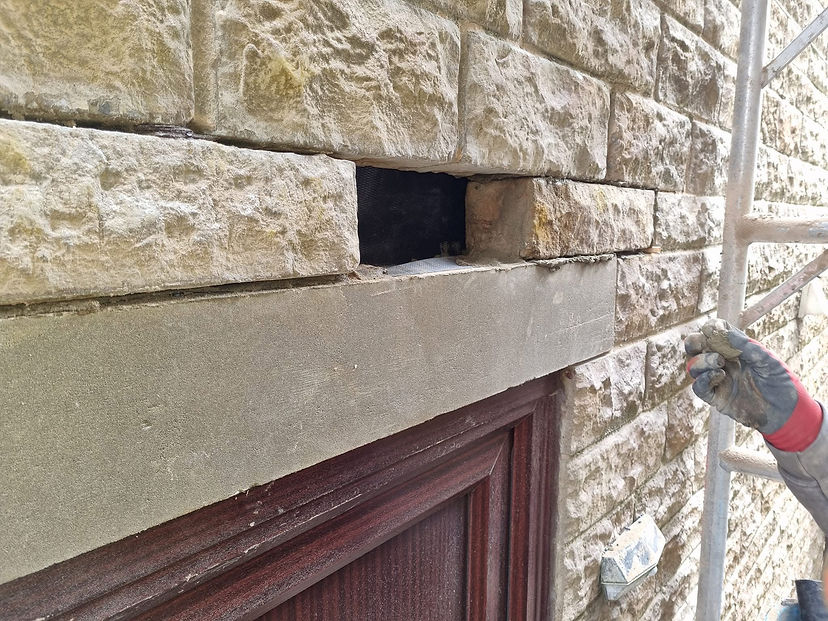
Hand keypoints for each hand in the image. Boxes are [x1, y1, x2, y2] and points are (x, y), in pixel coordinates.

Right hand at [684, 319, 814, 436]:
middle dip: (693, 342)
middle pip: (696, 348)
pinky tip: (719, 376)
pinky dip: (704, 379)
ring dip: (702, 361)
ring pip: (694, 366)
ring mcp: (717, 379)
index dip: (710, 328)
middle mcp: (722, 362)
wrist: (785, 410)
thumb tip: (720, 330)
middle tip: (701, 343)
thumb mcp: (765, 358)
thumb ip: (743, 344)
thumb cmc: (779, 381)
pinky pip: (698, 387)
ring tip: (719, 362)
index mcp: (735, 349)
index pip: (714, 332)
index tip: (713, 329)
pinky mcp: (716, 397)